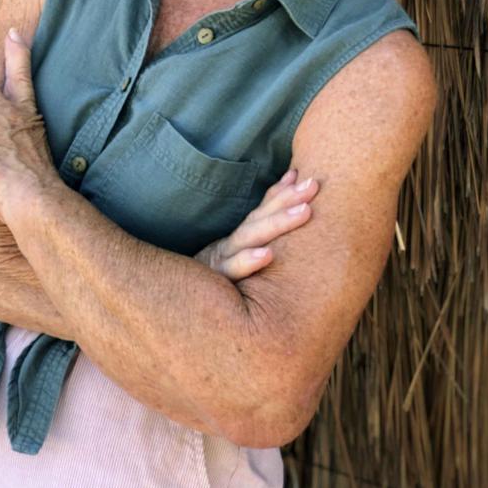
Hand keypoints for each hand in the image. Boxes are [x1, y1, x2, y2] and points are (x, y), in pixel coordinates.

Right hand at [194, 168, 318, 280]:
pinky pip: (232, 271)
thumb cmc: (215, 289)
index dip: (281, 192)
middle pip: (260, 218)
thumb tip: (286, 205)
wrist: (173, 311)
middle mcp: (229, 247)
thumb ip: (259, 239)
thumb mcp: (234, 263)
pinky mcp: (216, 283)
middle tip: (313, 186)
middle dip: (287, 200)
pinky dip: (248, 261)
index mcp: (237, 241)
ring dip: (278, 223)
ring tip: (304, 213)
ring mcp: (220, 262)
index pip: (262, 210)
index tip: (302, 175)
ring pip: (249, 237)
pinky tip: (267, 254)